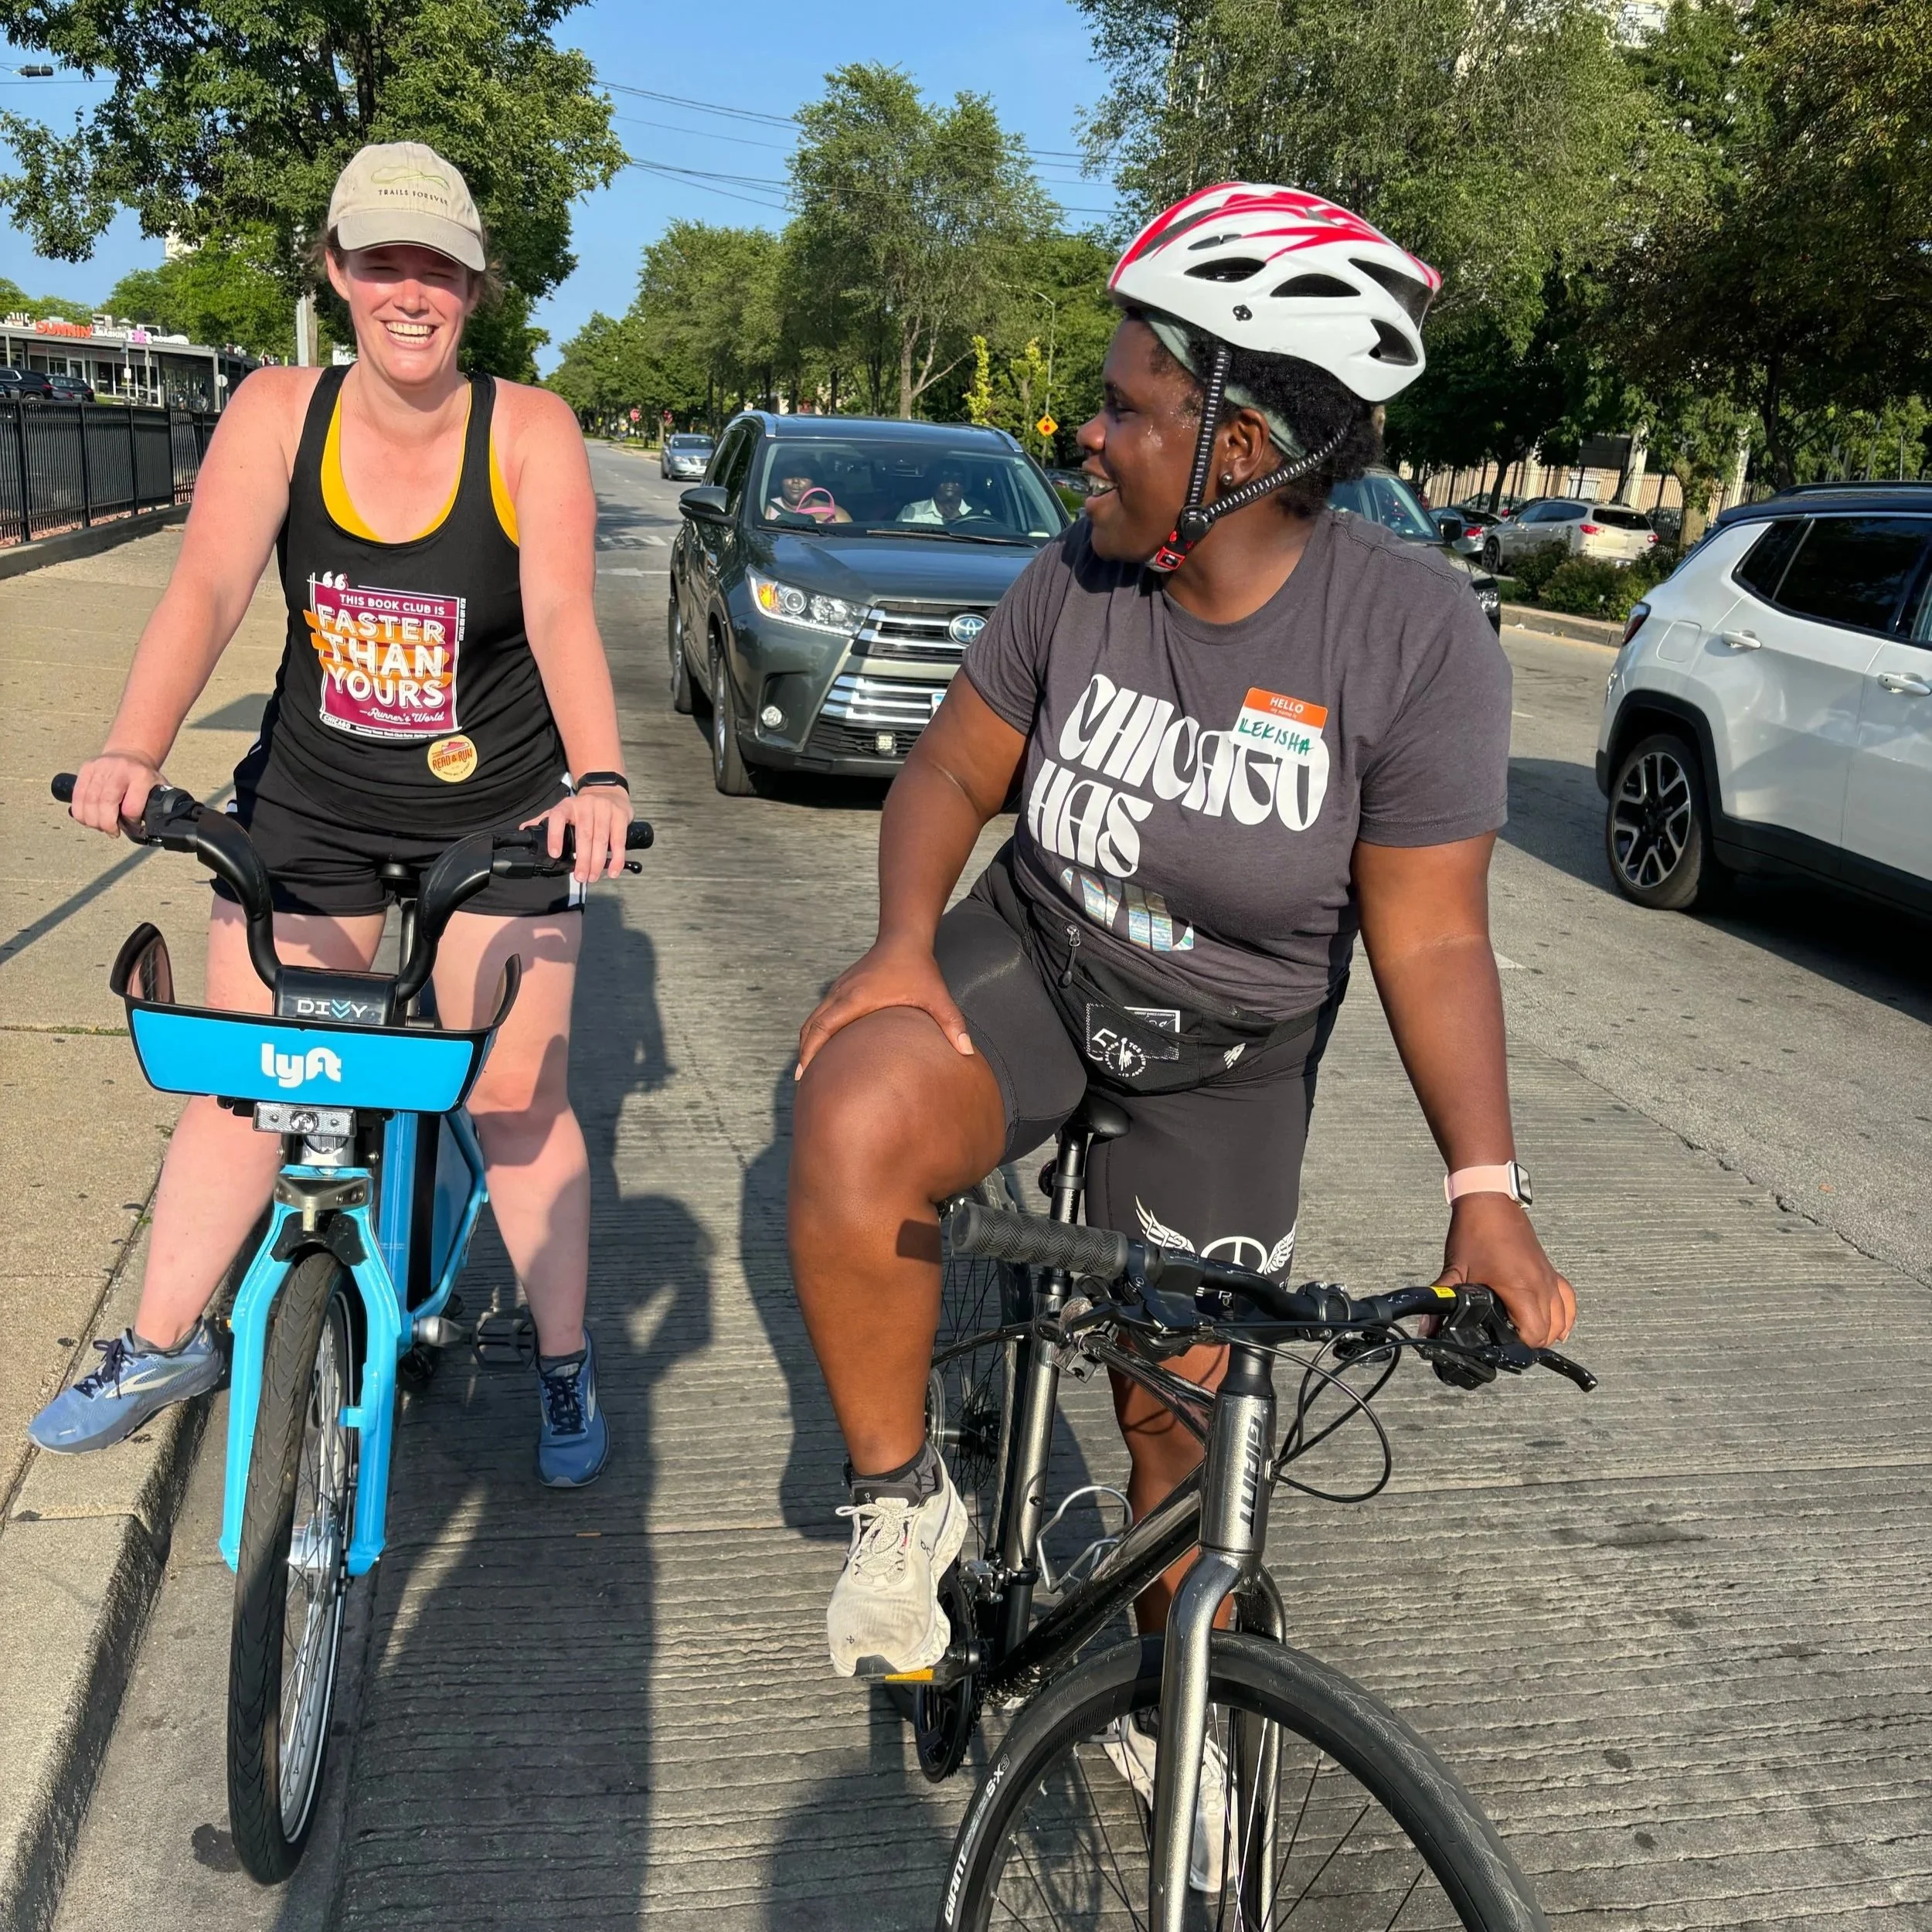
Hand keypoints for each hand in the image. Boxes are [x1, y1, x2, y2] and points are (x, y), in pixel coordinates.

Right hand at [68, 751, 163, 837]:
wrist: (130, 754)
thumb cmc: (143, 777)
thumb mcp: (158, 788)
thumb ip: (157, 805)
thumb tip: (153, 827)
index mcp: (141, 776)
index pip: (132, 807)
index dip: (130, 822)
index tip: (133, 826)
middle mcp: (119, 769)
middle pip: (106, 802)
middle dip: (107, 824)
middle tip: (112, 832)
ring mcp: (100, 767)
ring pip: (89, 800)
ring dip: (92, 820)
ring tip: (100, 827)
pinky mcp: (86, 768)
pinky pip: (77, 796)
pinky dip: (80, 812)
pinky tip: (88, 819)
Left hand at [523, 783, 631, 884]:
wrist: (608, 790)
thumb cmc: (582, 807)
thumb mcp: (563, 810)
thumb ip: (545, 820)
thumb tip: (524, 829)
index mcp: (567, 805)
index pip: (558, 818)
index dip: (555, 836)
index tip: (555, 854)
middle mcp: (585, 805)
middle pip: (584, 835)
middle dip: (582, 859)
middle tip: (580, 877)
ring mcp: (604, 809)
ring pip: (602, 839)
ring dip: (598, 861)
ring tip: (593, 877)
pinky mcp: (620, 816)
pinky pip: (619, 840)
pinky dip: (617, 858)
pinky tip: (612, 871)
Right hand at [796, 937, 973, 1079]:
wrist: (904, 938)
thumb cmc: (919, 967)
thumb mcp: (937, 996)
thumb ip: (952, 1023)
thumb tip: (967, 1052)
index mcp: (856, 998)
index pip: (822, 1027)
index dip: (811, 1051)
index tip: (805, 1075)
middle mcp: (841, 993)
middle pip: (811, 1026)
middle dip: (805, 1053)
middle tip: (803, 1080)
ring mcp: (839, 989)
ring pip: (814, 1019)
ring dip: (809, 1042)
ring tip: (810, 1069)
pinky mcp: (842, 988)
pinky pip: (822, 1013)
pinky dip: (817, 1030)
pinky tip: (824, 1046)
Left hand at [1437, 1193, 1575, 1347]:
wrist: (1488, 1200)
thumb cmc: (1474, 1232)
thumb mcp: (1455, 1269)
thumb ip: (1441, 1298)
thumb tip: (1425, 1326)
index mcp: (1521, 1288)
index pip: (1534, 1334)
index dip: (1518, 1346)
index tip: (1500, 1345)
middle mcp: (1542, 1285)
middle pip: (1550, 1331)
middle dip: (1530, 1342)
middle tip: (1507, 1342)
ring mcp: (1549, 1277)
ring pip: (1563, 1319)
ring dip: (1548, 1332)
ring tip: (1525, 1336)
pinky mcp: (1550, 1270)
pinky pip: (1569, 1301)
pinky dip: (1566, 1317)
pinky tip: (1558, 1327)